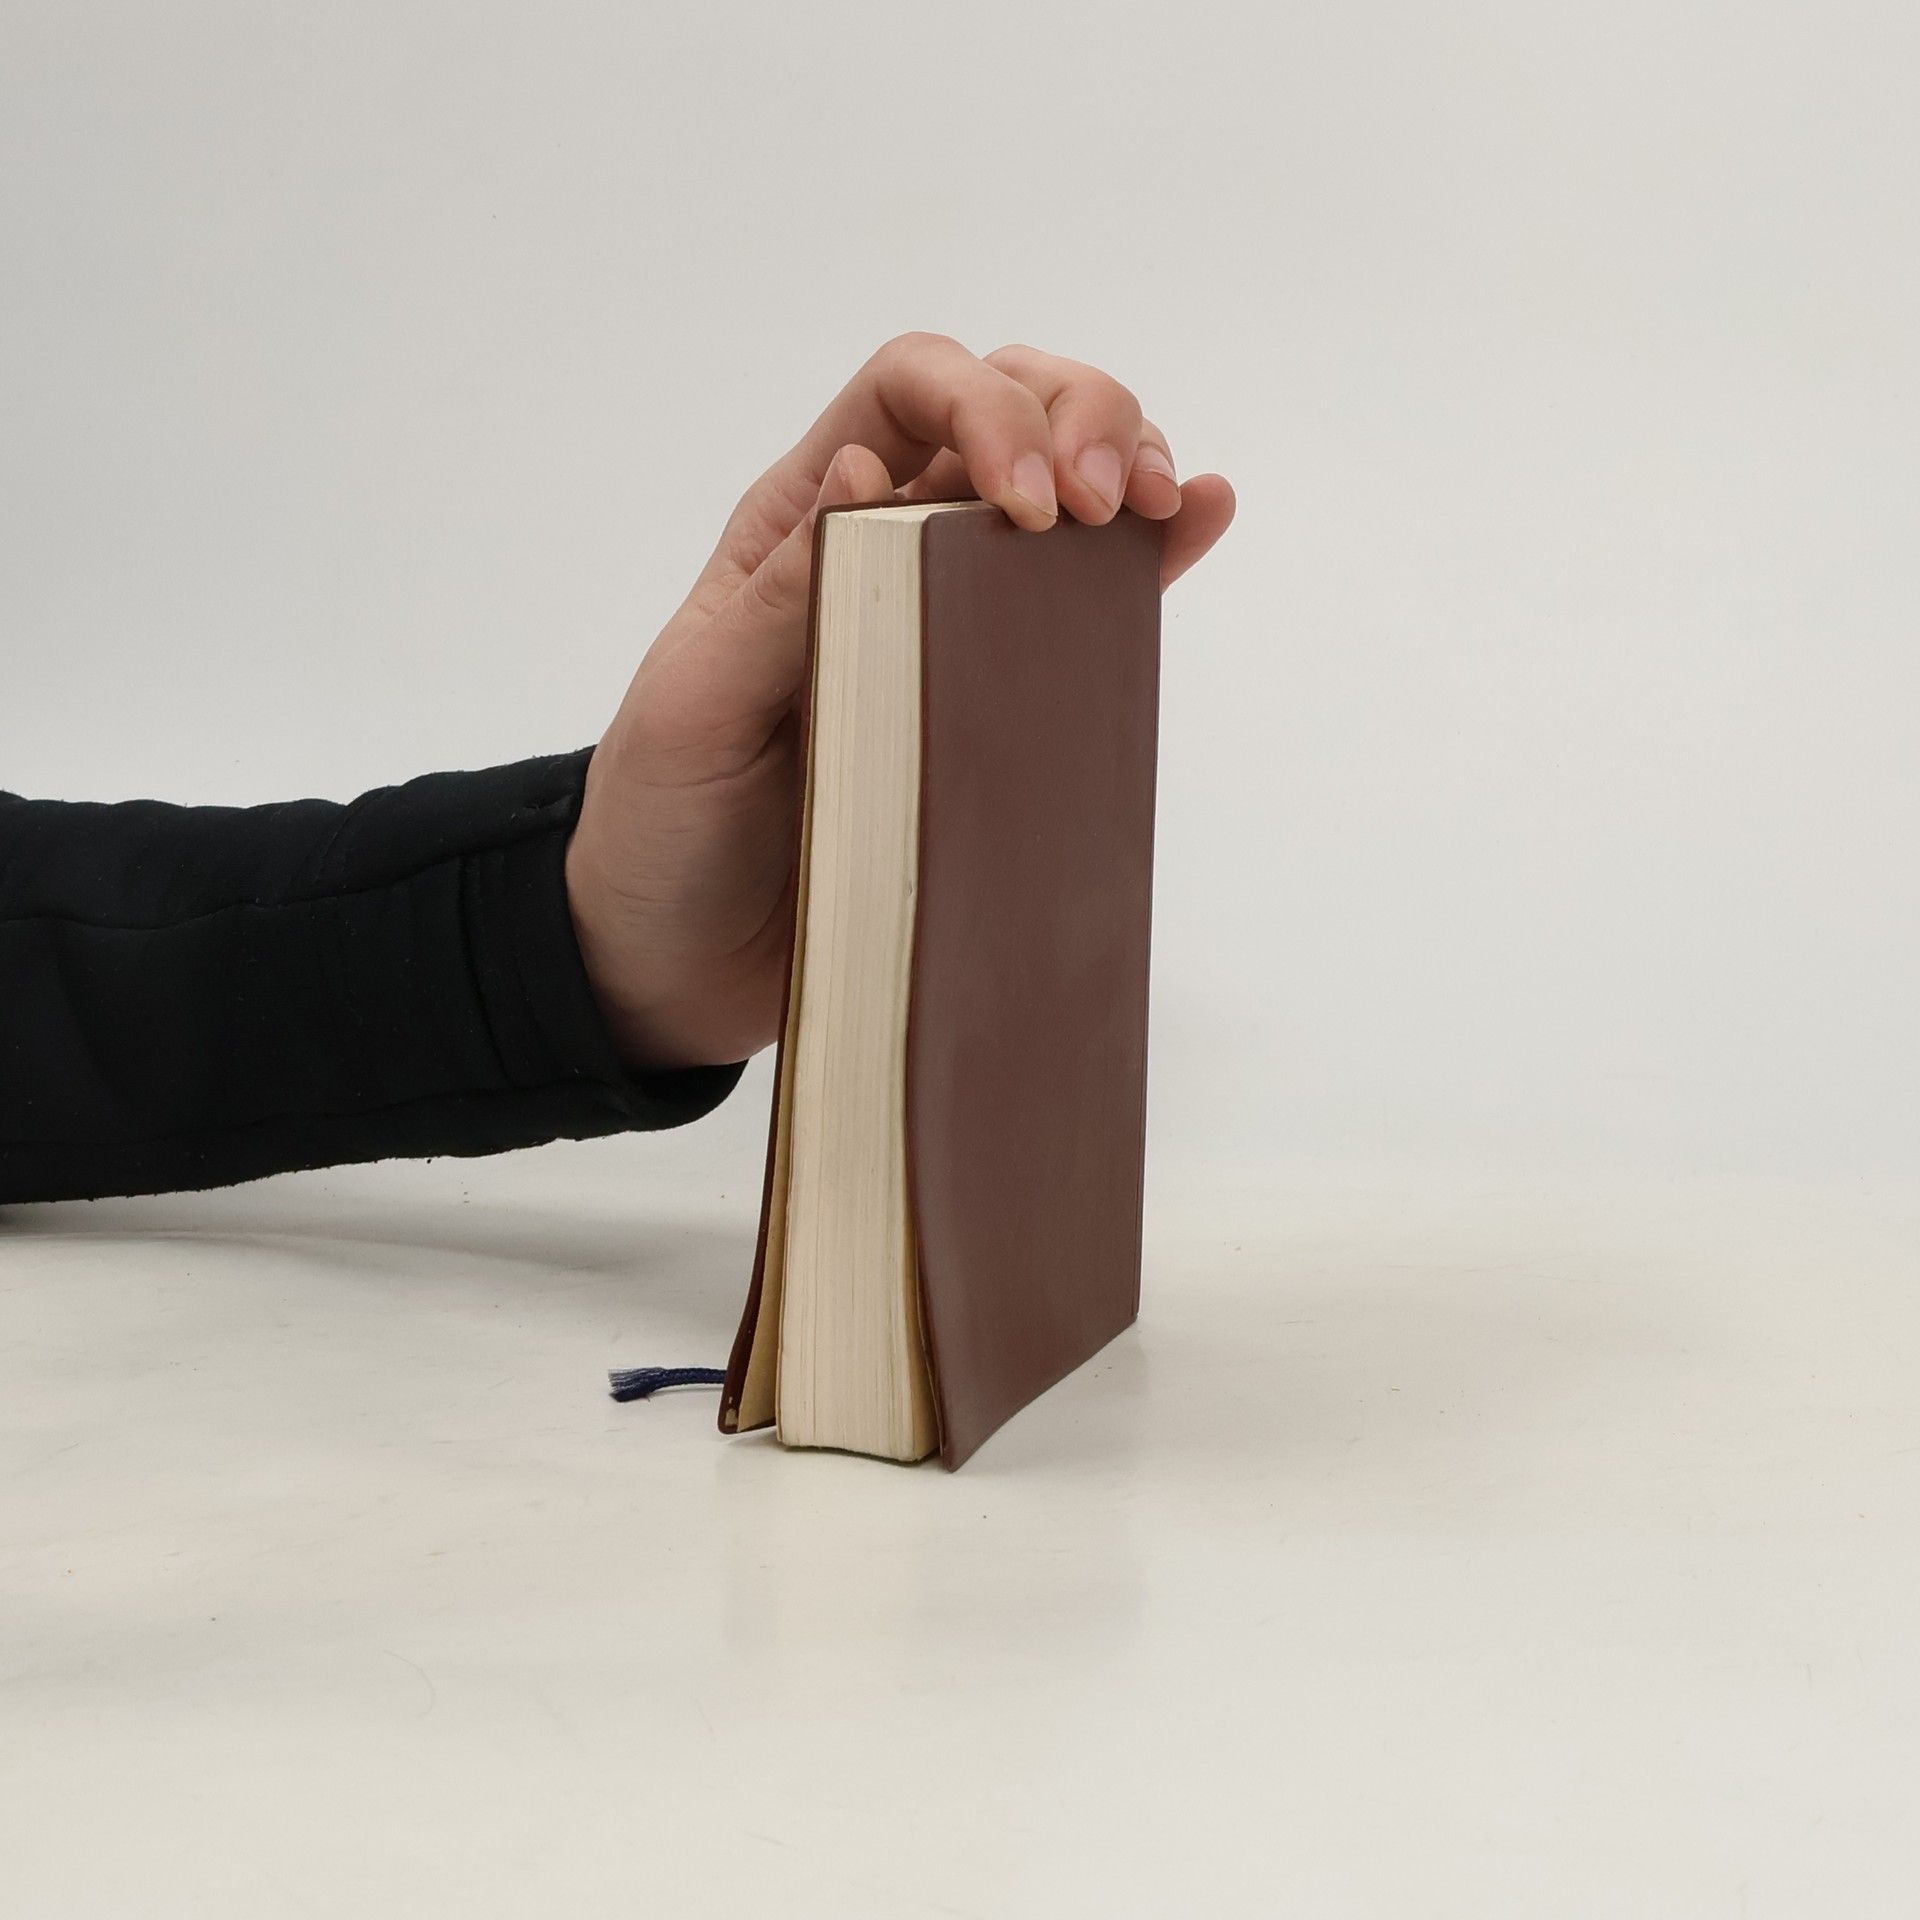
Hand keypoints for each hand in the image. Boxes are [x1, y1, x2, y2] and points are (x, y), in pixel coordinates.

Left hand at [565, 332, 1235, 1069]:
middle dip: (1075, 415)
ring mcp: (956, 616)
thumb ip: (779, 601)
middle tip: (1102, 503)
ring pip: (1061, 478)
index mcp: (804, 525)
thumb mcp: (695, 707)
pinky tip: (1197, 515)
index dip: (983, 406)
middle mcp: (889, 547)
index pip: (908, 393)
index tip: (1025, 500)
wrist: (684, 957)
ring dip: (1126, 458)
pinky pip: (1086, 602)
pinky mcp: (1002, 696)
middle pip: (1004, 403)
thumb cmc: (668, 825)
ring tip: (1155, 505)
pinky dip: (1150, 551)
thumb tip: (864, 479)